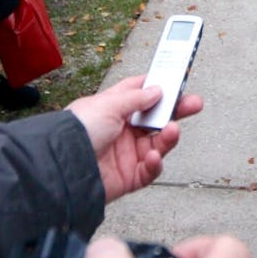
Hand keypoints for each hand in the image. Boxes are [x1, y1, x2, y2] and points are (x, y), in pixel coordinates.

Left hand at [66, 75, 203, 201]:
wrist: (61, 167)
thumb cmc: (76, 131)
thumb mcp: (108, 105)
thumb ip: (136, 98)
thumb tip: (157, 90)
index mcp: (112, 109)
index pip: (139, 93)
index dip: (158, 87)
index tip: (177, 80)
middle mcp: (120, 130)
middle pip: (155, 119)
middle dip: (175, 111)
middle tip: (194, 103)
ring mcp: (125, 154)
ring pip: (157, 144)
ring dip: (168, 137)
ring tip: (172, 131)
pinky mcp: (127, 177)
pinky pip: (149, 171)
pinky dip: (154, 164)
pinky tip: (153, 157)